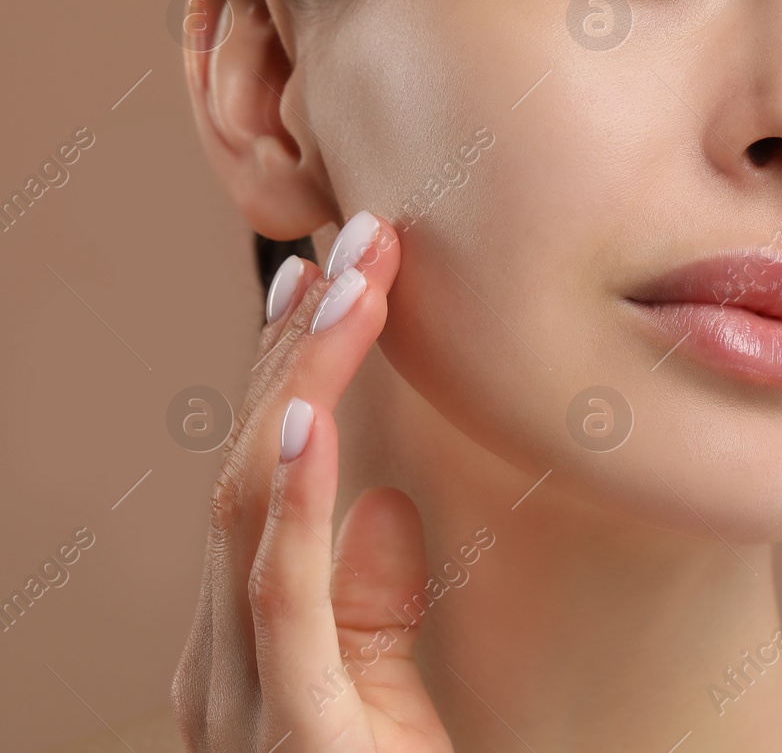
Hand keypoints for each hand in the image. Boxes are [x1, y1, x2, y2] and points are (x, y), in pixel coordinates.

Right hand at [171, 212, 452, 751]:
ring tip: (351, 288)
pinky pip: (283, 596)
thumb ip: (374, 607)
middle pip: (248, 469)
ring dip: (303, 385)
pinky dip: (293, 499)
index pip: (259, 480)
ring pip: (253, 508)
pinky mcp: (294, 729)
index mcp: (249, 642)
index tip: (321, 281)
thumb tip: (389, 500)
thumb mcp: (388, 695)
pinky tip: (306, 417)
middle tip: (351, 244)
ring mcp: (246, 694)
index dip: (287, 373)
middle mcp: (225, 658)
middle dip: (300, 349)